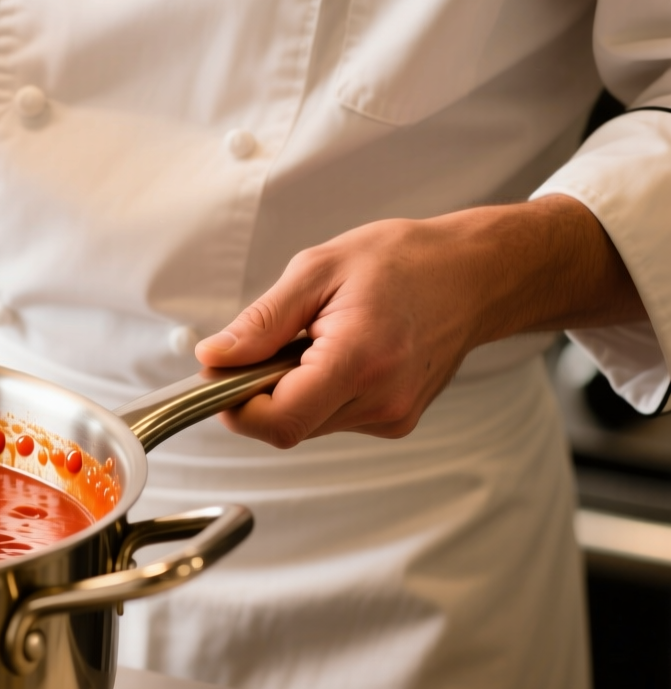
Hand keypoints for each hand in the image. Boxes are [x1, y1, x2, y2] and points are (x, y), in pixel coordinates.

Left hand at [194, 194, 644, 447]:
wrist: (474, 275)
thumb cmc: (404, 262)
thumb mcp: (317, 271)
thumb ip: (261, 322)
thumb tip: (214, 359)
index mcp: (359, 359)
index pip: (279, 421)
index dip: (237, 406)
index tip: (224, 374)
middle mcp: (382, 399)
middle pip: (287, 426)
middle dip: (261, 392)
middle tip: (273, 343)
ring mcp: (392, 416)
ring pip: (307, 424)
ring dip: (291, 390)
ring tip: (318, 339)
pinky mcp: (395, 421)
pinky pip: (331, 418)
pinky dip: (319, 391)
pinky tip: (340, 354)